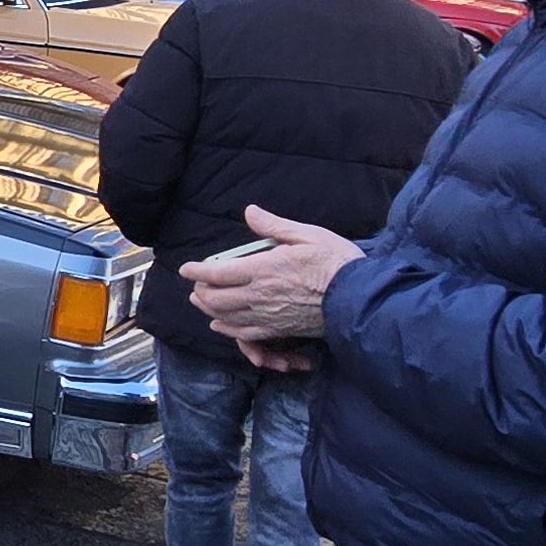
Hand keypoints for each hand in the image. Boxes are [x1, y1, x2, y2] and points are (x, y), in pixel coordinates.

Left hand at [181, 206, 360, 349]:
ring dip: (209, 309)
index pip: (218, 273)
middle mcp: (260, 295)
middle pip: (216, 298)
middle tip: (196, 283)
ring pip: (226, 317)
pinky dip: (227, 329)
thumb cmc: (336, 263)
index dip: (197, 271)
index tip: (186, 268)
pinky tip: (220, 325)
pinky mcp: (279, 330)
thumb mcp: (307, 234)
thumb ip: (273, 226)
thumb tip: (250, 212)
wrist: (359, 298)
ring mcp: (268, 315)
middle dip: (200, 291)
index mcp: (264, 269)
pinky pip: (245, 333)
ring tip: (202, 301)